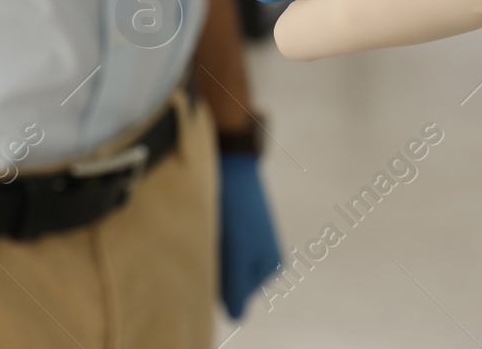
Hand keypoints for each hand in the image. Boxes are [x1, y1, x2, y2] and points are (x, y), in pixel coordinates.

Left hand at [217, 153, 281, 318]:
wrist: (232, 163)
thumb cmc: (235, 211)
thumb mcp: (235, 255)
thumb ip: (236, 289)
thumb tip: (238, 318)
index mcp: (270, 267)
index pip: (235, 296)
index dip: (218, 282)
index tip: (214, 258)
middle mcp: (264, 256)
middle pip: (229, 280)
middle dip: (215, 267)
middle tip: (212, 241)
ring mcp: (251, 241)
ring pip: (223, 263)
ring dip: (211, 252)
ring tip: (212, 228)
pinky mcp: (239, 226)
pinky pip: (221, 245)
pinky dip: (212, 238)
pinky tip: (211, 221)